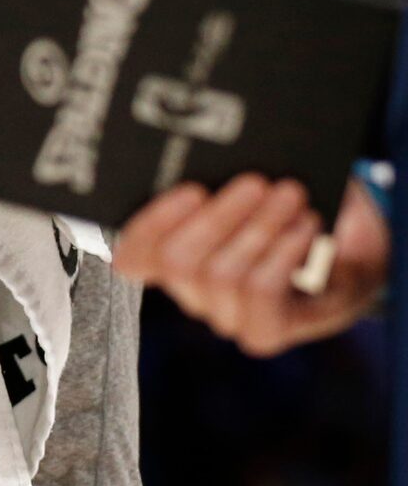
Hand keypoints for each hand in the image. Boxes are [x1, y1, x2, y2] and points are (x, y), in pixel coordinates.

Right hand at [111, 174, 388, 356]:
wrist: (352, 252)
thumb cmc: (292, 207)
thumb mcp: (257, 184)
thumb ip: (226, 173)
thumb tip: (219, 153)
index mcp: (170, 255)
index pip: (132, 255)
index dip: (151, 224)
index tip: (192, 189)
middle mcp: (188, 292)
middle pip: (177, 262)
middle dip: (218, 217)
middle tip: (255, 182)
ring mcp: (223, 316)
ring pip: (221, 275)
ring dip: (260, 228)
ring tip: (291, 195)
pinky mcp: (261, 332)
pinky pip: (259, 293)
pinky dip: (283, 253)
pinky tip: (305, 225)